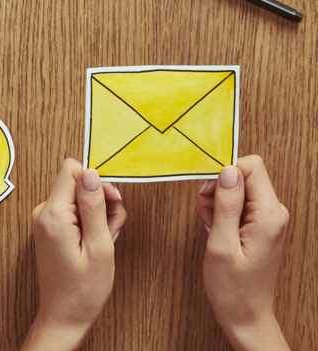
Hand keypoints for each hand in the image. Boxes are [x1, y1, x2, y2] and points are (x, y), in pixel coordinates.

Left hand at [21, 159, 126, 350]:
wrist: (64, 316)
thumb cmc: (83, 290)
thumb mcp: (99, 246)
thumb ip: (94, 206)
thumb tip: (91, 172)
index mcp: (53, 214)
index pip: (72, 169)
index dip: (97, 180)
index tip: (110, 202)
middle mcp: (43, 212)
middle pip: (79, 183)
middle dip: (102, 201)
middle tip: (110, 230)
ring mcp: (45, 219)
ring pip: (80, 197)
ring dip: (99, 215)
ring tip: (104, 241)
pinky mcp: (50, 225)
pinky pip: (75, 210)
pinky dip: (91, 223)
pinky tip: (96, 243)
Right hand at [195, 156, 290, 350]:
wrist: (245, 314)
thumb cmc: (233, 288)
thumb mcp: (221, 244)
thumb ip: (225, 205)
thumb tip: (227, 171)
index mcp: (268, 215)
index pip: (251, 167)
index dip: (224, 173)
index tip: (207, 192)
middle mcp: (273, 213)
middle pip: (242, 176)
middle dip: (217, 190)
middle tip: (207, 216)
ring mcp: (267, 218)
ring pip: (236, 188)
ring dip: (216, 202)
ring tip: (211, 228)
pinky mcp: (259, 224)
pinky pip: (237, 203)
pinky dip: (220, 212)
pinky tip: (216, 231)